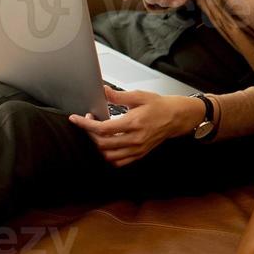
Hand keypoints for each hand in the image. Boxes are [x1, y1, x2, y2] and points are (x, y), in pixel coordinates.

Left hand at [69, 88, 203, 165]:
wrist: (176, 117)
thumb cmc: (160, 106)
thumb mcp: (139, 96)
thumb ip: (118, 95)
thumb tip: (103, 91)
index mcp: (134, 123)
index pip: (103, 128)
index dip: (85, 125)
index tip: (76, 119)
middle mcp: (135, 139)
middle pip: (103, 144)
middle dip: (90, 133)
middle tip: (89, 121)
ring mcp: (137, 149)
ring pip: (109, 155)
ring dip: (98, 146)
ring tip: (97, 133)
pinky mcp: (139, 154)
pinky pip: (119, 162)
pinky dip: (108, 156)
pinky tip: (107, 145)